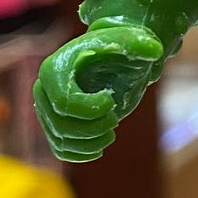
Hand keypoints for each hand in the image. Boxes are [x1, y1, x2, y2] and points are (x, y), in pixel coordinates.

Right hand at [33, 24, 164, 162]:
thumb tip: (154, 50)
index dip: (90, 110)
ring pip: (62, 142)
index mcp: (53, 70)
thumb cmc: (118, 50)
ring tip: (110, 133)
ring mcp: (47, 111)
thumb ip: (139, 43)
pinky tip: (101, 147)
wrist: (113, 61)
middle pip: (62, 126)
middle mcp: (43, 92)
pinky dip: (81, 154)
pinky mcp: (56, 126)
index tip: (110, 101)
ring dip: (91, 144)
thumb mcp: (130, 42)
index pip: (64, 104)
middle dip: (93, 129)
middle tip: (114, 120)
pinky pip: (61, 150)